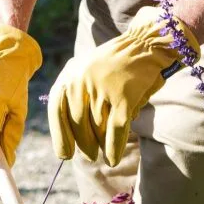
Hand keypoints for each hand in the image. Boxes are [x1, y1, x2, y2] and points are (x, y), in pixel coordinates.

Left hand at [48, 7, 199, 165]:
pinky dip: (114, 148)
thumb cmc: (116, 65)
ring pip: (98, 129)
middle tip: (90, 155)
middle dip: (84, 144)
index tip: (65, 154)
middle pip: (78, 123)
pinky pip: (115, 131)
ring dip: (102, 144)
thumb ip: (76, 98)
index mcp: (70, 74)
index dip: (60, 135)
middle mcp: (81, 80)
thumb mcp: (87, 73)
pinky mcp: (122, 97)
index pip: (57, 110)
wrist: (146, 45)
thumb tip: (72, 138)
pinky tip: (113, 158)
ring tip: (105, 151)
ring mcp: (101, 88)